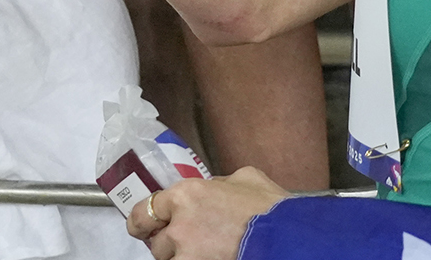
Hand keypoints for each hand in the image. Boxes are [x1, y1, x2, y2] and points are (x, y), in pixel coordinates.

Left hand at [127, 168, 288, 259]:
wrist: (287, 238)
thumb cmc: (270, 209)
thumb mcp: (246, 178)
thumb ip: (219, 182)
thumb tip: (213, 186)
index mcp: (187, 194)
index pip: (144, 211)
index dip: (143, 221)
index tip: (144, 227)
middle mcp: (179, 225)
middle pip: (157, 243)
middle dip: (169, 244)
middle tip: (186, 243)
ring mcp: (186, 254)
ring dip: (181, 258)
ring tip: (205, 251)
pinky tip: (211, 258)